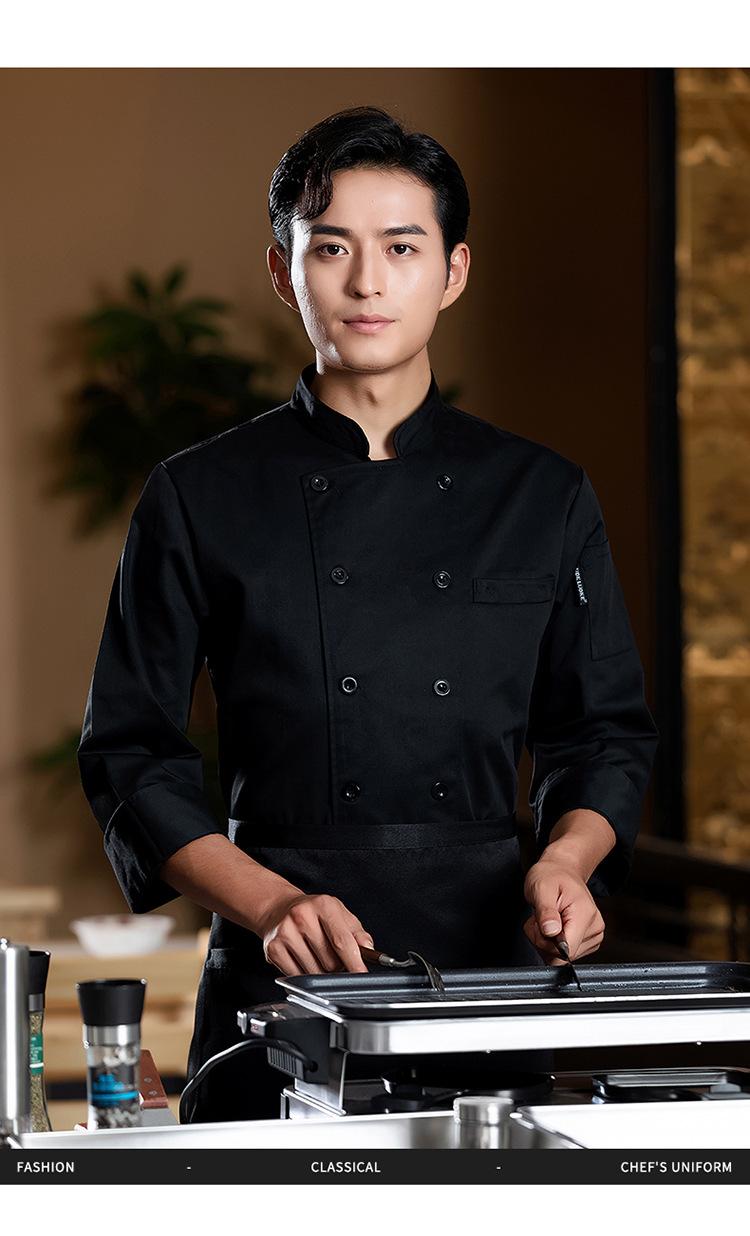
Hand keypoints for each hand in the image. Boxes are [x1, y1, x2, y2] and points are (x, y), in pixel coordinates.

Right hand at [257, 892, 374, 975]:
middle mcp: (302, 916)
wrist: (278, 908)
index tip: (361, 975)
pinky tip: (303, 960)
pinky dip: (304, 975)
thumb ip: (357, 932)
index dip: (355, 962)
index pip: (342, 941)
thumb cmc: (313, 912)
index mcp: (323, 905)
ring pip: (314, 972)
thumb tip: (368, 950)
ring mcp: (285, 933)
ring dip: (321, 973)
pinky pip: (296, 976)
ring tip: (317, 958)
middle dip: (337, 967)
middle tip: (334, 959)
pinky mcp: (273, 949)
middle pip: (330, 961)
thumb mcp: (338, 913)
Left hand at [523, 857, 604, 963]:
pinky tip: (553, 926)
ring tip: (547, 920)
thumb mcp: (541, 888)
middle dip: (543, 941)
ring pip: (562, 957)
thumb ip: (545, 911)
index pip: (566, 950)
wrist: (562, 870)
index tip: (539, 925)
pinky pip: (565, 953)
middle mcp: (595, 928)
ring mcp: (594, 935)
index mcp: (586, 915)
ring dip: (546, 942)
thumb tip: (551, 932)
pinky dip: (552, 943)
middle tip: (540, 919)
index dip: (545, 942)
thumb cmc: (552, 876)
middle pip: (562, 957)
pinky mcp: (589, 940)